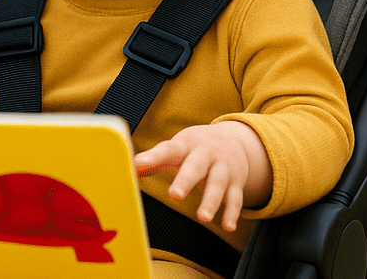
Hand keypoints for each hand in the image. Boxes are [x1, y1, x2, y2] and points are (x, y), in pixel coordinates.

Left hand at [134, 121, 272, 231]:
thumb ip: (155, 159)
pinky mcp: (236, 183)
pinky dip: (232, 213)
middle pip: (195, 167)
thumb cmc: (195, 147)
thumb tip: (130, 168)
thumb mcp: (177, 148)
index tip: (137, 164)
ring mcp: (222, 168)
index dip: (153, 157)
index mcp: (186, 145)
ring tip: (203, 218)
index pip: (168, 149)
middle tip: (175, 195)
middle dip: (186, 181)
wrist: (234, 140)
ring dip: (211, 201)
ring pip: (218, 184)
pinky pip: (235, 198)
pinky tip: (228, 226)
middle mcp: (206, 154)